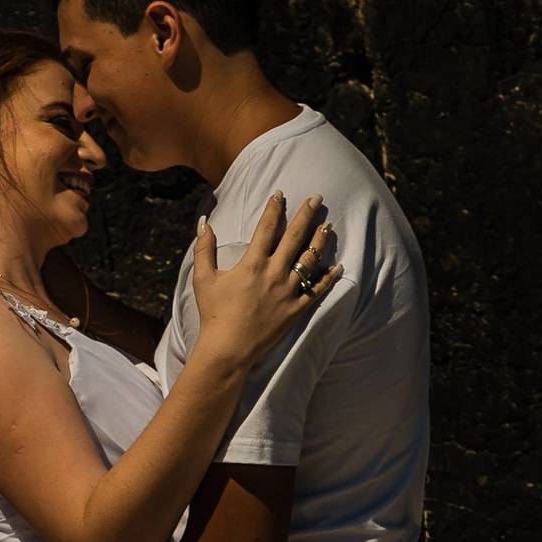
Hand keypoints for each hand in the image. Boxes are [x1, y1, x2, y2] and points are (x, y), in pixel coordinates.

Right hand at [192, 192, 343, 366]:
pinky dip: (329, 278)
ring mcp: (288, 291)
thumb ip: (204, 249)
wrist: (228, 348)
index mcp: (252, 263)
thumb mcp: (203, 278)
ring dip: (320, 240)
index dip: (274, 209)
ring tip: (329, 225)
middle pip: (294, 238)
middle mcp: (274, 273)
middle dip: (306, 215)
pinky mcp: (296, 309)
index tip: (280, 194)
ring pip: (309, 260)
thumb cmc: (213, 313)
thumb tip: (205, 223)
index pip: (266, 228)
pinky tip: (338, 266)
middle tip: (317, 197)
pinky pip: (317, 290)